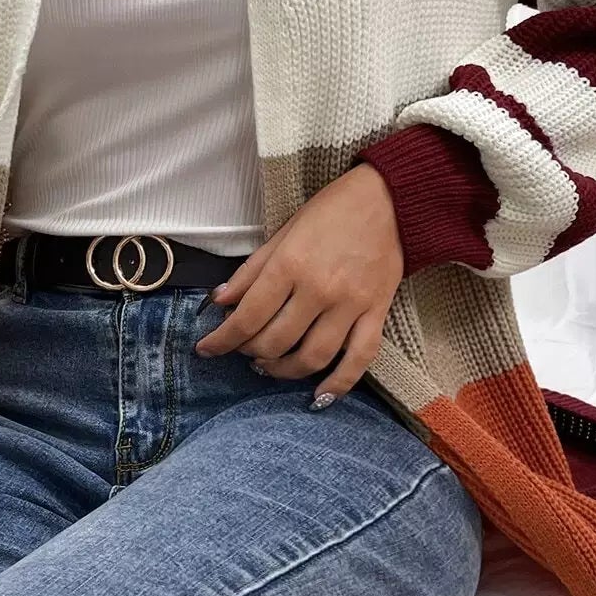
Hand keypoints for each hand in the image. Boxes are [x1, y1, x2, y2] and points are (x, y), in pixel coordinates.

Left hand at [194, 163, 404, 403]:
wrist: (388, 198)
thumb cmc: (331, 211)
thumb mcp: (283, 232)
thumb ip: (251, 271)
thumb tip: (219, 302)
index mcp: (290, 265)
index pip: (247, 317)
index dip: (221, 340)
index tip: (207, 349)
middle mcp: (319, 289)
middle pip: (275, 341)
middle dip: (249, 352)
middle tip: (243, 349)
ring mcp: (350, 305)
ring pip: (312, 357)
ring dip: (283, 370)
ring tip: (270, 366)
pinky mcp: (377, 313)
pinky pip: (359, 359)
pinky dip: (339, 383)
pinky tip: (319, 396)